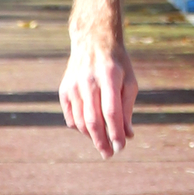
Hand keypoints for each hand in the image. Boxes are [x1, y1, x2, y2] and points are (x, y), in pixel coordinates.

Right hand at [59, 32, 138, 156]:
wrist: (93, 40)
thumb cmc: (117, 63)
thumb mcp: (129, 81)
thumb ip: (128, 108)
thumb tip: (128, 135)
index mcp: (109, 76)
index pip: (111, 112)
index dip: (116, 133)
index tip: (122, 146)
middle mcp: (88, 81)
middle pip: (93, 121)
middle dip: (102, 142)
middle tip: (109, 154)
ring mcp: (73, 85)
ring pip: (81, 122)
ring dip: (91, 137)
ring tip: (102, 144)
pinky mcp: (64, 90)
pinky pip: (71, 117)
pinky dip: (80, 128)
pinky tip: (90, 129)